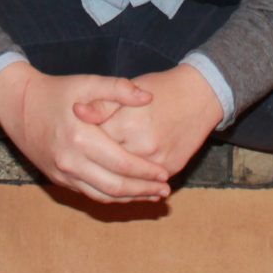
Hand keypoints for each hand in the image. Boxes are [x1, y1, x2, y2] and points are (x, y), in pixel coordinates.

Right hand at [0, 62, 170, 203]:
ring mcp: (63, 173)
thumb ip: (118, 89)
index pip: (121, 163)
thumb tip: (148, 97)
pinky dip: (110, 197)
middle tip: (165, 192)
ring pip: (102, 196)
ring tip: (151, 197)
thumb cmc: (56, 91)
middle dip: (143, 191)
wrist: (18, 104)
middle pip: (115, 186)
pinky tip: (125, 193)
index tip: (165, 174)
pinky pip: (89, 194)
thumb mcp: (87, 83)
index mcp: (81, 138)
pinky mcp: (58, 179)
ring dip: (129, 199)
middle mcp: (71, 161)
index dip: (145, 172)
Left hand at [73, 65, 222, 178]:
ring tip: (95, 175)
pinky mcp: (171, 169)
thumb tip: (76, 111)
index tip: (72, 142)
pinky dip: (132, 185)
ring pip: (127, 180)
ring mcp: (158, 162)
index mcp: (128, 124)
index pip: (96, 143)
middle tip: (80, 163)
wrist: (200, 95)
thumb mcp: (129, 87)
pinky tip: (119, 181)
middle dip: (93, 166)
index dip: (83, 143)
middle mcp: (143, 147)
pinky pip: (145, 184)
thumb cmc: (161, 87)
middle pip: (109, 166)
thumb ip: (102, 103)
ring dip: (110, 181)